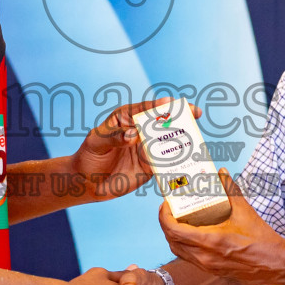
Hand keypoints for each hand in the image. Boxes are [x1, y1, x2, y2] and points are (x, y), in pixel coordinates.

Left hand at [68, 100, 202, 202]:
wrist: (87, 182)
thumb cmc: (89, 156)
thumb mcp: (97, 143)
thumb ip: (115, 138)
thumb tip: (133, 135)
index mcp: (126, 118)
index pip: (144, 109)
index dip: (158, 105)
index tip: (170, 102)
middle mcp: (140, 131)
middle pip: (162, 121)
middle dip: (180, 116)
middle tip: (194, 113)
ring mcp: (147, 148)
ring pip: (168, 141)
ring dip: (183, 138)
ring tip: (197, 137)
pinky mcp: (150, 166)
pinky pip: (166, 163)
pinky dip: (177, 162)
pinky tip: (189, 161)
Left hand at [158, 170, 284, 284]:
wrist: (276, 266)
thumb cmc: (263, 241)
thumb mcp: (245, 211)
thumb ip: (230, 190)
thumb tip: (221, 173)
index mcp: (209, 241)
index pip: (173, 230)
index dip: (164, 216)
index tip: (166, 204)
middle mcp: (204, 256)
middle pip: (171, 240)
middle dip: (166, 223)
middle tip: (171, 209)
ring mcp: (207, 266)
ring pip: (178, 250)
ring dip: (173, 235)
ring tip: (179, 220)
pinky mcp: (212, 270)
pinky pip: (189, 257)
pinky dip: (184, 245)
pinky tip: (193, 233)